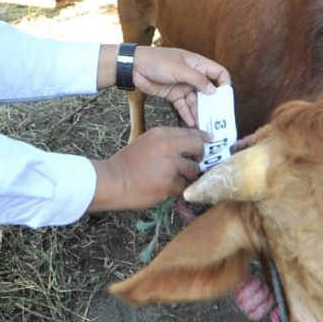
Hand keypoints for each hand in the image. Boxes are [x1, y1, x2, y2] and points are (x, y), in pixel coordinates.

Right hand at [87, 127, 206, 211]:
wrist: (113, 181)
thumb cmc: (127, 163)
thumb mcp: (146, 142)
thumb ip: (166, 142)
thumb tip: (188, 146)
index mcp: (161, 134)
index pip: (190, 133)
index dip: (202, 138)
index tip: (209, 140)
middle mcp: (168, 146)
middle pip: (198, 147)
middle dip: (200, 156)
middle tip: (195, 162)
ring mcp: (170, 165)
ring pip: (194, 169)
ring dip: (188, 176)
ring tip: (176, 178)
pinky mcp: (169, 183)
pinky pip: (184, 186)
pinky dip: (179, 188)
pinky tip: (169, 188)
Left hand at [132, 46, 230, 126]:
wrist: (135, 66)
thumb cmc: (158, 61)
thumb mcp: (180, 69)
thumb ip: (198, 80)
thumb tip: (214, 91)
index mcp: (198, 64)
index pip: (218, 73)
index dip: (224, 84)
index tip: (225, 98)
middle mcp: (193, 76)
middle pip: (209, 91)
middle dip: (213, 104)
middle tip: (217, 118)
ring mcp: (183, 86)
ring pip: (196, 101)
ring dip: (200, 112)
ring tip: (205, 125)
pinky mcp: (173, 95)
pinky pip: (183, 107)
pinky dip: (188, 115)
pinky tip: (192, 124)